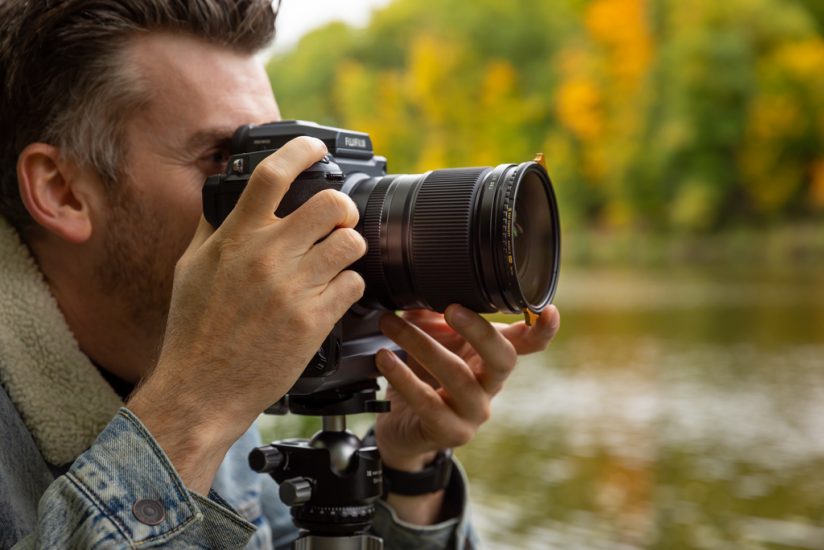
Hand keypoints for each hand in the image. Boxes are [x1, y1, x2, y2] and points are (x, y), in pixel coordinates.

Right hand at [128, 137, 366, 492]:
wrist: (202, 389)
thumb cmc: (194, 330)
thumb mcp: (189, 268)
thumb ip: (213, 228)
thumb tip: (227, 195)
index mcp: (235, 239)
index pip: (272, 175)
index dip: (301, 150)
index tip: (315, 147)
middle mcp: (266, 257)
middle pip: (329, 204)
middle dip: (343, 206)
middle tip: (340, 217)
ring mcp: (293, 289)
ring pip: (350, 244)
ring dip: (351, 246)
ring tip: (340, 256)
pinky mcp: (313, 321)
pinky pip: (353, 285)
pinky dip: (351, 285)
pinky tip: (337, 292)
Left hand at [373, 304, 559, 471]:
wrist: (402, 426)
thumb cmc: (423, 376)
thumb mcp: (432, 338)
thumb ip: (433, 311)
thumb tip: (422, 280)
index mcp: (493, 359)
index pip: (530, 344)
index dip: (543, 329)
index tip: (548, 310)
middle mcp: (491, 385)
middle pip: (503, 358)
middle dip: (479, 331)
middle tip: (450, 308)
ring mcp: (474, 412)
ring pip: (457, 377)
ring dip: (420, 345)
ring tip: (391, 325)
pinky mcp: (450, 432)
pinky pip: (428, 403)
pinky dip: (403, 377)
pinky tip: (385, 359)